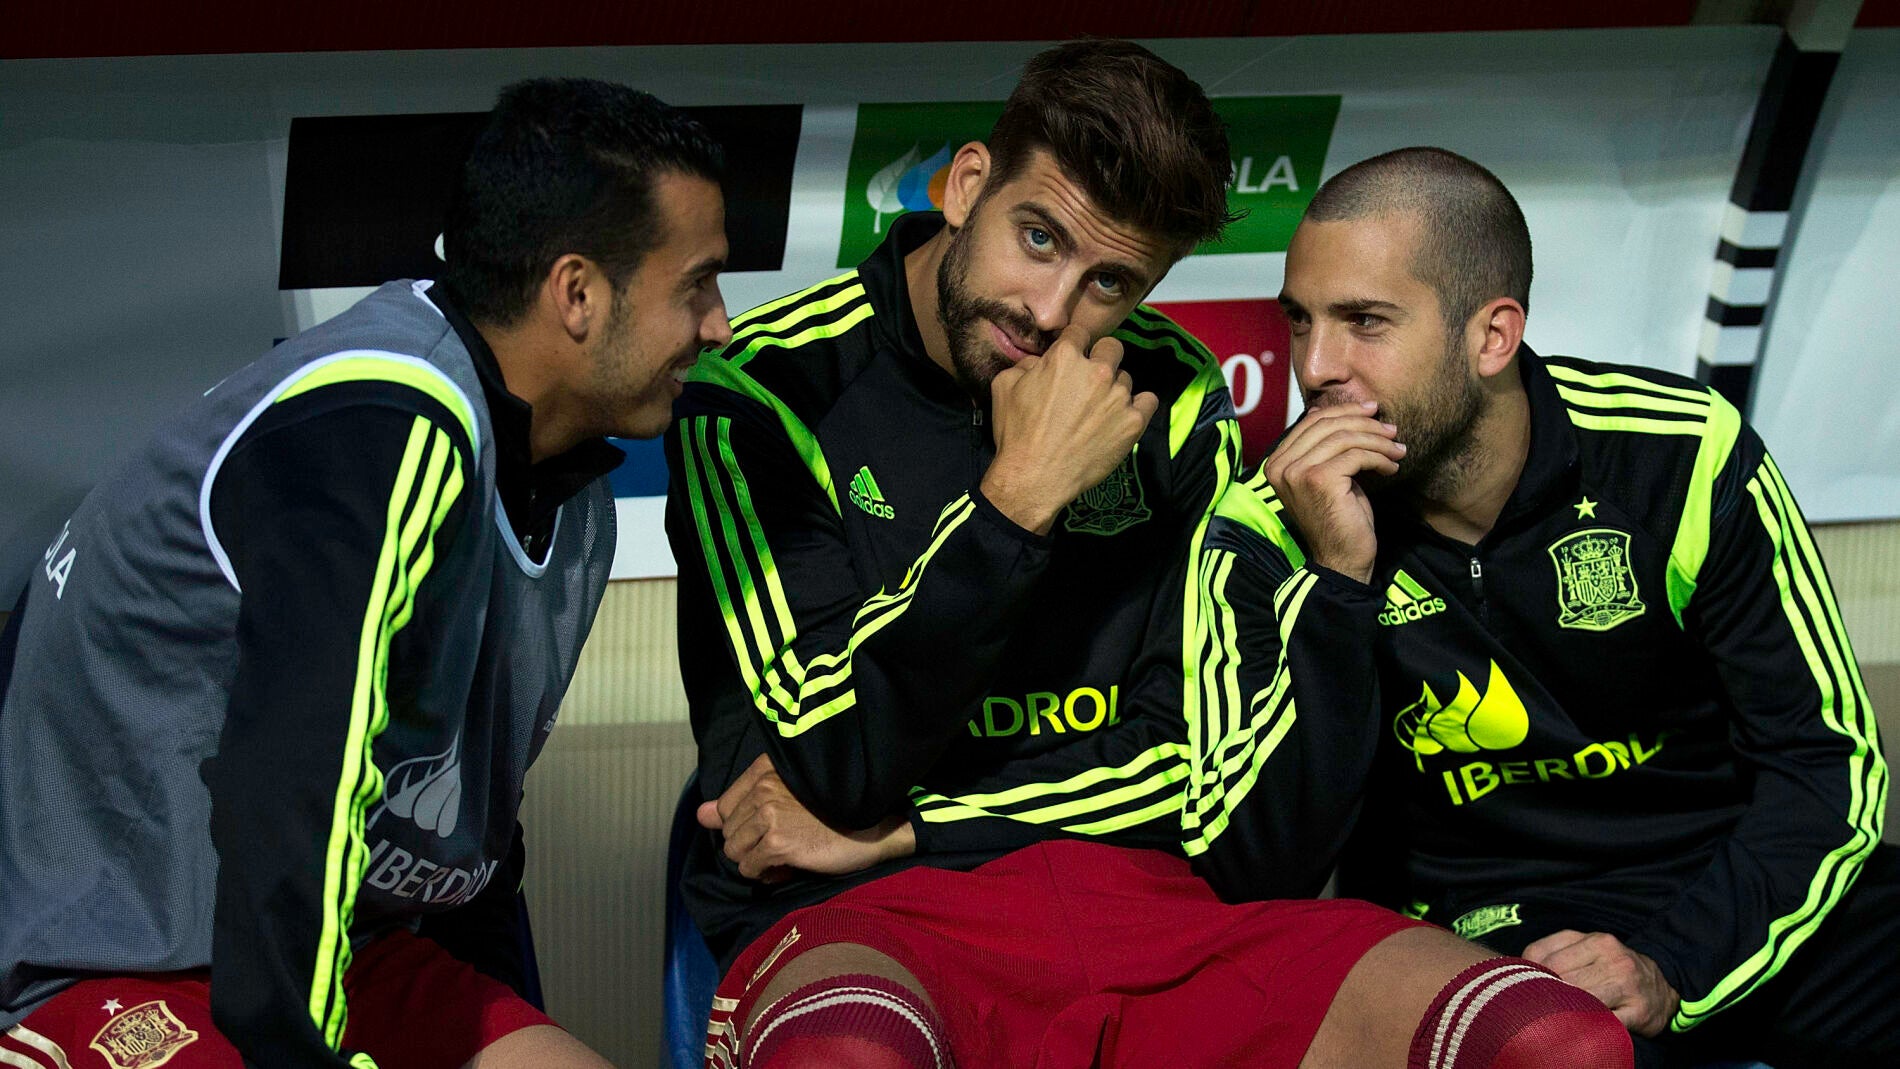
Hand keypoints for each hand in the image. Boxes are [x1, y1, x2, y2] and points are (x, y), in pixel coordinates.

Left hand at [697, 754, 915, 881]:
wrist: (872, 828)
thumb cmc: (834, 811)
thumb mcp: (785, 796)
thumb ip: (740, 802)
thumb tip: (700, 815)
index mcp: (766, 769)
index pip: (726, 805)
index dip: (743, 825)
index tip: (768, 830)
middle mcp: (764, 787)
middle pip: (729, 831)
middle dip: (751, 844)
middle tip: (782, 845)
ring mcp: (769, 814)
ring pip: (735, 851)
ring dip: (756, 860)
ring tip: (784, 856)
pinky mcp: (778, 842)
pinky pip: (749, 868)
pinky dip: (765, 874)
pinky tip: (788, 866)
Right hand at [981, 323, 1158, 534]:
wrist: (1034, 479)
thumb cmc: (1017, 435)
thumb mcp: (1004, 387)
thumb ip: (1025, 363)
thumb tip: (1039, 360)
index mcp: (1065, 357)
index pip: (1080, 332)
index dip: (1075, 344)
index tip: (1073, 358)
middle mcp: (1097, 371)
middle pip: (1112, 348)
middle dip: (1101, 359)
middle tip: (1089, 382)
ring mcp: (1118, 397)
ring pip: (1126, 378)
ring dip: (1114, 389)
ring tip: (1098, 411)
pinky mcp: (1133, 422)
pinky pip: (1148, 401)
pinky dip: (1138, 406)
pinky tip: (1124, 416)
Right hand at [1261, 401, 1403, 583]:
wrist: (1341, 559)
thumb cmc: (1339, 518)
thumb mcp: (1326, 476)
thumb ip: (1323, 448)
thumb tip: (1331, 410)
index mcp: (1277, 462)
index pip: (1312, 422)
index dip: (1345, 411)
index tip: (1372, 412)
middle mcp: (1280, 465)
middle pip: (1327, 425)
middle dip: (1365, 423)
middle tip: (1391, 430)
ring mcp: (1296, 472)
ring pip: (1344, 438)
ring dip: (1377, 441)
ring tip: (1397, 450)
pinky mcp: (1318, 480)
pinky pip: (1356, 455)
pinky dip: (1379, 458)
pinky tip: (1392, 468)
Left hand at [1522, 929, 1679, 1037]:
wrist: (1665, 986)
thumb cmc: (1614, 968)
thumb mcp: (1587, 948)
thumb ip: (1554, 951)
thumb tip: (1518, 968)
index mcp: (1596, 941)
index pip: (1546, 957)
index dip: (1530, 975)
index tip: (1524, 986)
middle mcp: (1613, 958)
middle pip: (1561, 979)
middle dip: (1546, 994)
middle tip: (1537, 1005)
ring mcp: (1627, 985)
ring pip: (1581, 1000)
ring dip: (1565, 1011)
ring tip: (1557, 1015)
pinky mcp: (1639, 1012)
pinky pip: (1604, 1022)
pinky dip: (1588, 1026)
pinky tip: (1580, 1025)